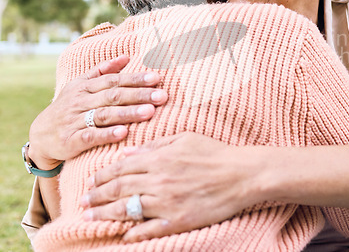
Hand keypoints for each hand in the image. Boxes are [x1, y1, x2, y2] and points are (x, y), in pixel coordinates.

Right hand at [28, 55, 167, 169]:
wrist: (40, 135)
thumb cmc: (68, 107)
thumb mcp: (80, 85)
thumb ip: (102, 70)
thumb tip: (126, 56)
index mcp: (86, 87)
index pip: (114, 80)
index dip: (135, 79)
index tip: (156, 78)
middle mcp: (81, 101)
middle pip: (113, 96)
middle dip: (139, 95)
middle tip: (161, 96)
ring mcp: (75, 120)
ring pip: (104, 115)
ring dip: (128, 113)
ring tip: (149, 112)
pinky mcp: (71, 140)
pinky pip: (90, 136)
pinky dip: (106, 134)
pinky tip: (123, 133)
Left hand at [80, 132, 264, 241]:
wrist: (241, 174)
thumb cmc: (214, 153)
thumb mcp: (184, 139)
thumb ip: (155, 146)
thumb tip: (128, 153)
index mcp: (160, 158)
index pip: (122, 167)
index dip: (103, 175)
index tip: (90, 181)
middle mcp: (159, 180)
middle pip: (119, 189)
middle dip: (97, 196)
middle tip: (82, 202)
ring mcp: (167, 202)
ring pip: (128, 209)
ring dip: (105, 215)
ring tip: (89, 218)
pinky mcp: (178, 220)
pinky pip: (150, 229)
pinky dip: (134, 233)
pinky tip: (123, 236)